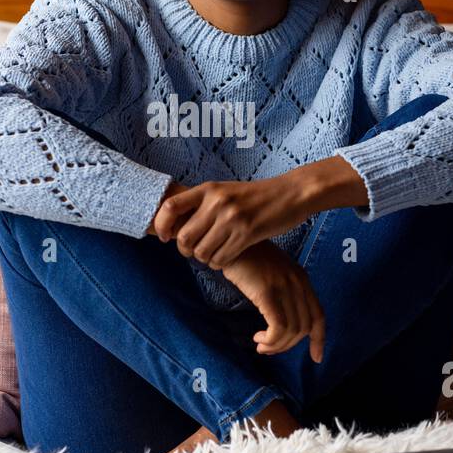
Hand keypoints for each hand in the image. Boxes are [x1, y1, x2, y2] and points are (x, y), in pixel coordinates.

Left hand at [151, 176, 312, 268]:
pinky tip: (227, 257)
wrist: (291, 194)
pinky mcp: (247, 233)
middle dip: (186, 250)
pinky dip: (220, 263)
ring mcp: (232, 218)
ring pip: (201, 252)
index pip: (170, 206)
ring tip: (214, 254)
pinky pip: (221, 258)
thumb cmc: (257, 196)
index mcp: (209, 189)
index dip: (161, 225)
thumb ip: (204, 204)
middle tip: (195, 251)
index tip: (165, 237)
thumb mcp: (227, 191)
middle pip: (184, 237)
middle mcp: (217, 202)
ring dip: (205, 259)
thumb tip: (177, 225)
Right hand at [221, 241, 325, 362]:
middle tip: (267, 348)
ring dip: (276, 345)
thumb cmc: (245, 258)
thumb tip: (281, 324)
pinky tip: (258, 338)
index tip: (316, 358)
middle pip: (304, 327)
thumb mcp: (271, 273)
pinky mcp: (266, 291)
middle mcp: (297, 282)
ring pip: (292, 330)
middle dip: (288, 345)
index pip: (318, 315)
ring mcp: (283, 285)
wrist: (227, 240)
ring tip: (260, 345)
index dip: (319, 339)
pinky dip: (271, 339)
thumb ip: (281, 292)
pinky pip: (278, 326)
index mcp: (301, 279)